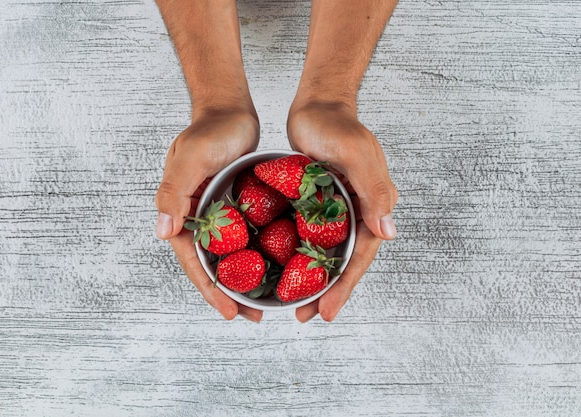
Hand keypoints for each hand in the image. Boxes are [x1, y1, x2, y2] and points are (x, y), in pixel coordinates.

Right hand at [155, 109, 263, 321]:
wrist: (229, 108)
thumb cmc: (209, 130)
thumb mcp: (190, 159)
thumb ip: (173, 193)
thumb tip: (162, 233)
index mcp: (179, 213)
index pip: (193, 261)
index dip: (210, 289)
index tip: (229, 311)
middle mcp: (195, 218)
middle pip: (210, 265)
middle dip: (228, 293)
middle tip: (251, 315)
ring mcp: (216, 214)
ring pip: (228, 256)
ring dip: (243, 279)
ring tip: (264, 300)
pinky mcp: (234, 206)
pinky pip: (243, 237)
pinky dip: (255, 255)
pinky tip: (275, 267)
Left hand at [287, 100, 398, 321]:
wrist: (317, 103)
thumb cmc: (337, 125)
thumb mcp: (356, 155)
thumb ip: (373, 192)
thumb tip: (389, 233)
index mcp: (373, 205)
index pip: (360, 256)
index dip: (344, 286)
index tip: (326, 311)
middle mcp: (358, 212)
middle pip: (344, 261)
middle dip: (327, 291)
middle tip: (304, 315)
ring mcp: (338, 209)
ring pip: (327, 252)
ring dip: (313, 278)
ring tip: (293, 301)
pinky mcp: (319, 203)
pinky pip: (311, 235)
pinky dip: (300, 254)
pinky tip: (284, 267)